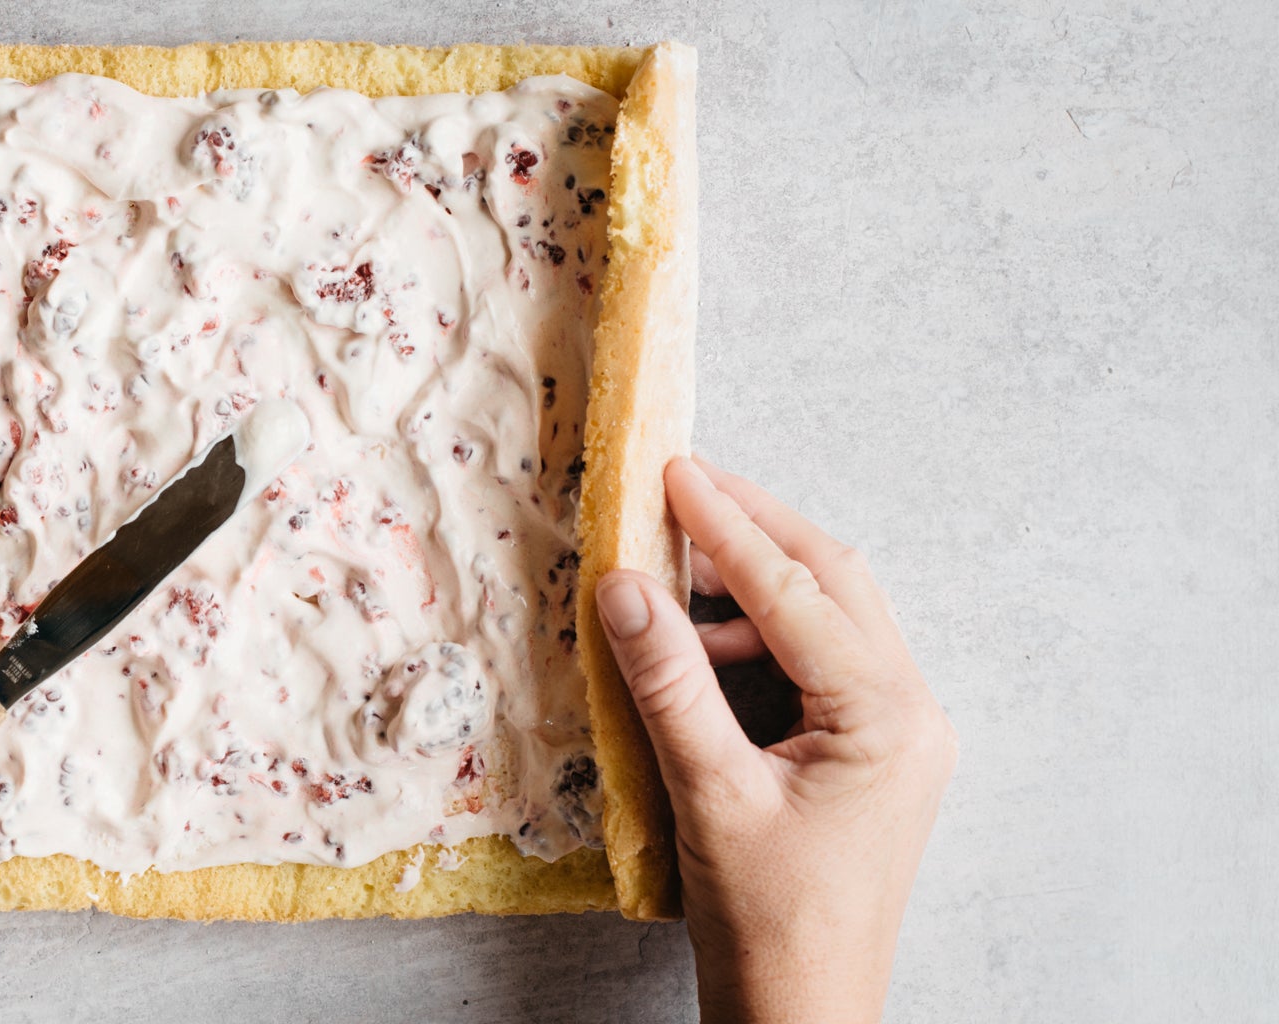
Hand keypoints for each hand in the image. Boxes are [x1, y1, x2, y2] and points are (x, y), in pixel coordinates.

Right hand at [594, 457, 956, 1023]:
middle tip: (681, 486)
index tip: (672, 473)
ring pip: (831, 615)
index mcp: (889, 717)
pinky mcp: (871, 752)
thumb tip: (626, 587)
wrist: (803, 1011)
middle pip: (834, 580)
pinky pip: (820, 661)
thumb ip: (668, 682)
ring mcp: (898, 732)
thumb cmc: (768, 921)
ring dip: (755, 583)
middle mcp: (911, 712)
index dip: (727, 526)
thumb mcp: (709, 794)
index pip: (798, 591)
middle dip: (755, 528)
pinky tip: (702, 644)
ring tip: (672, 575)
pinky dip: (761, 635)